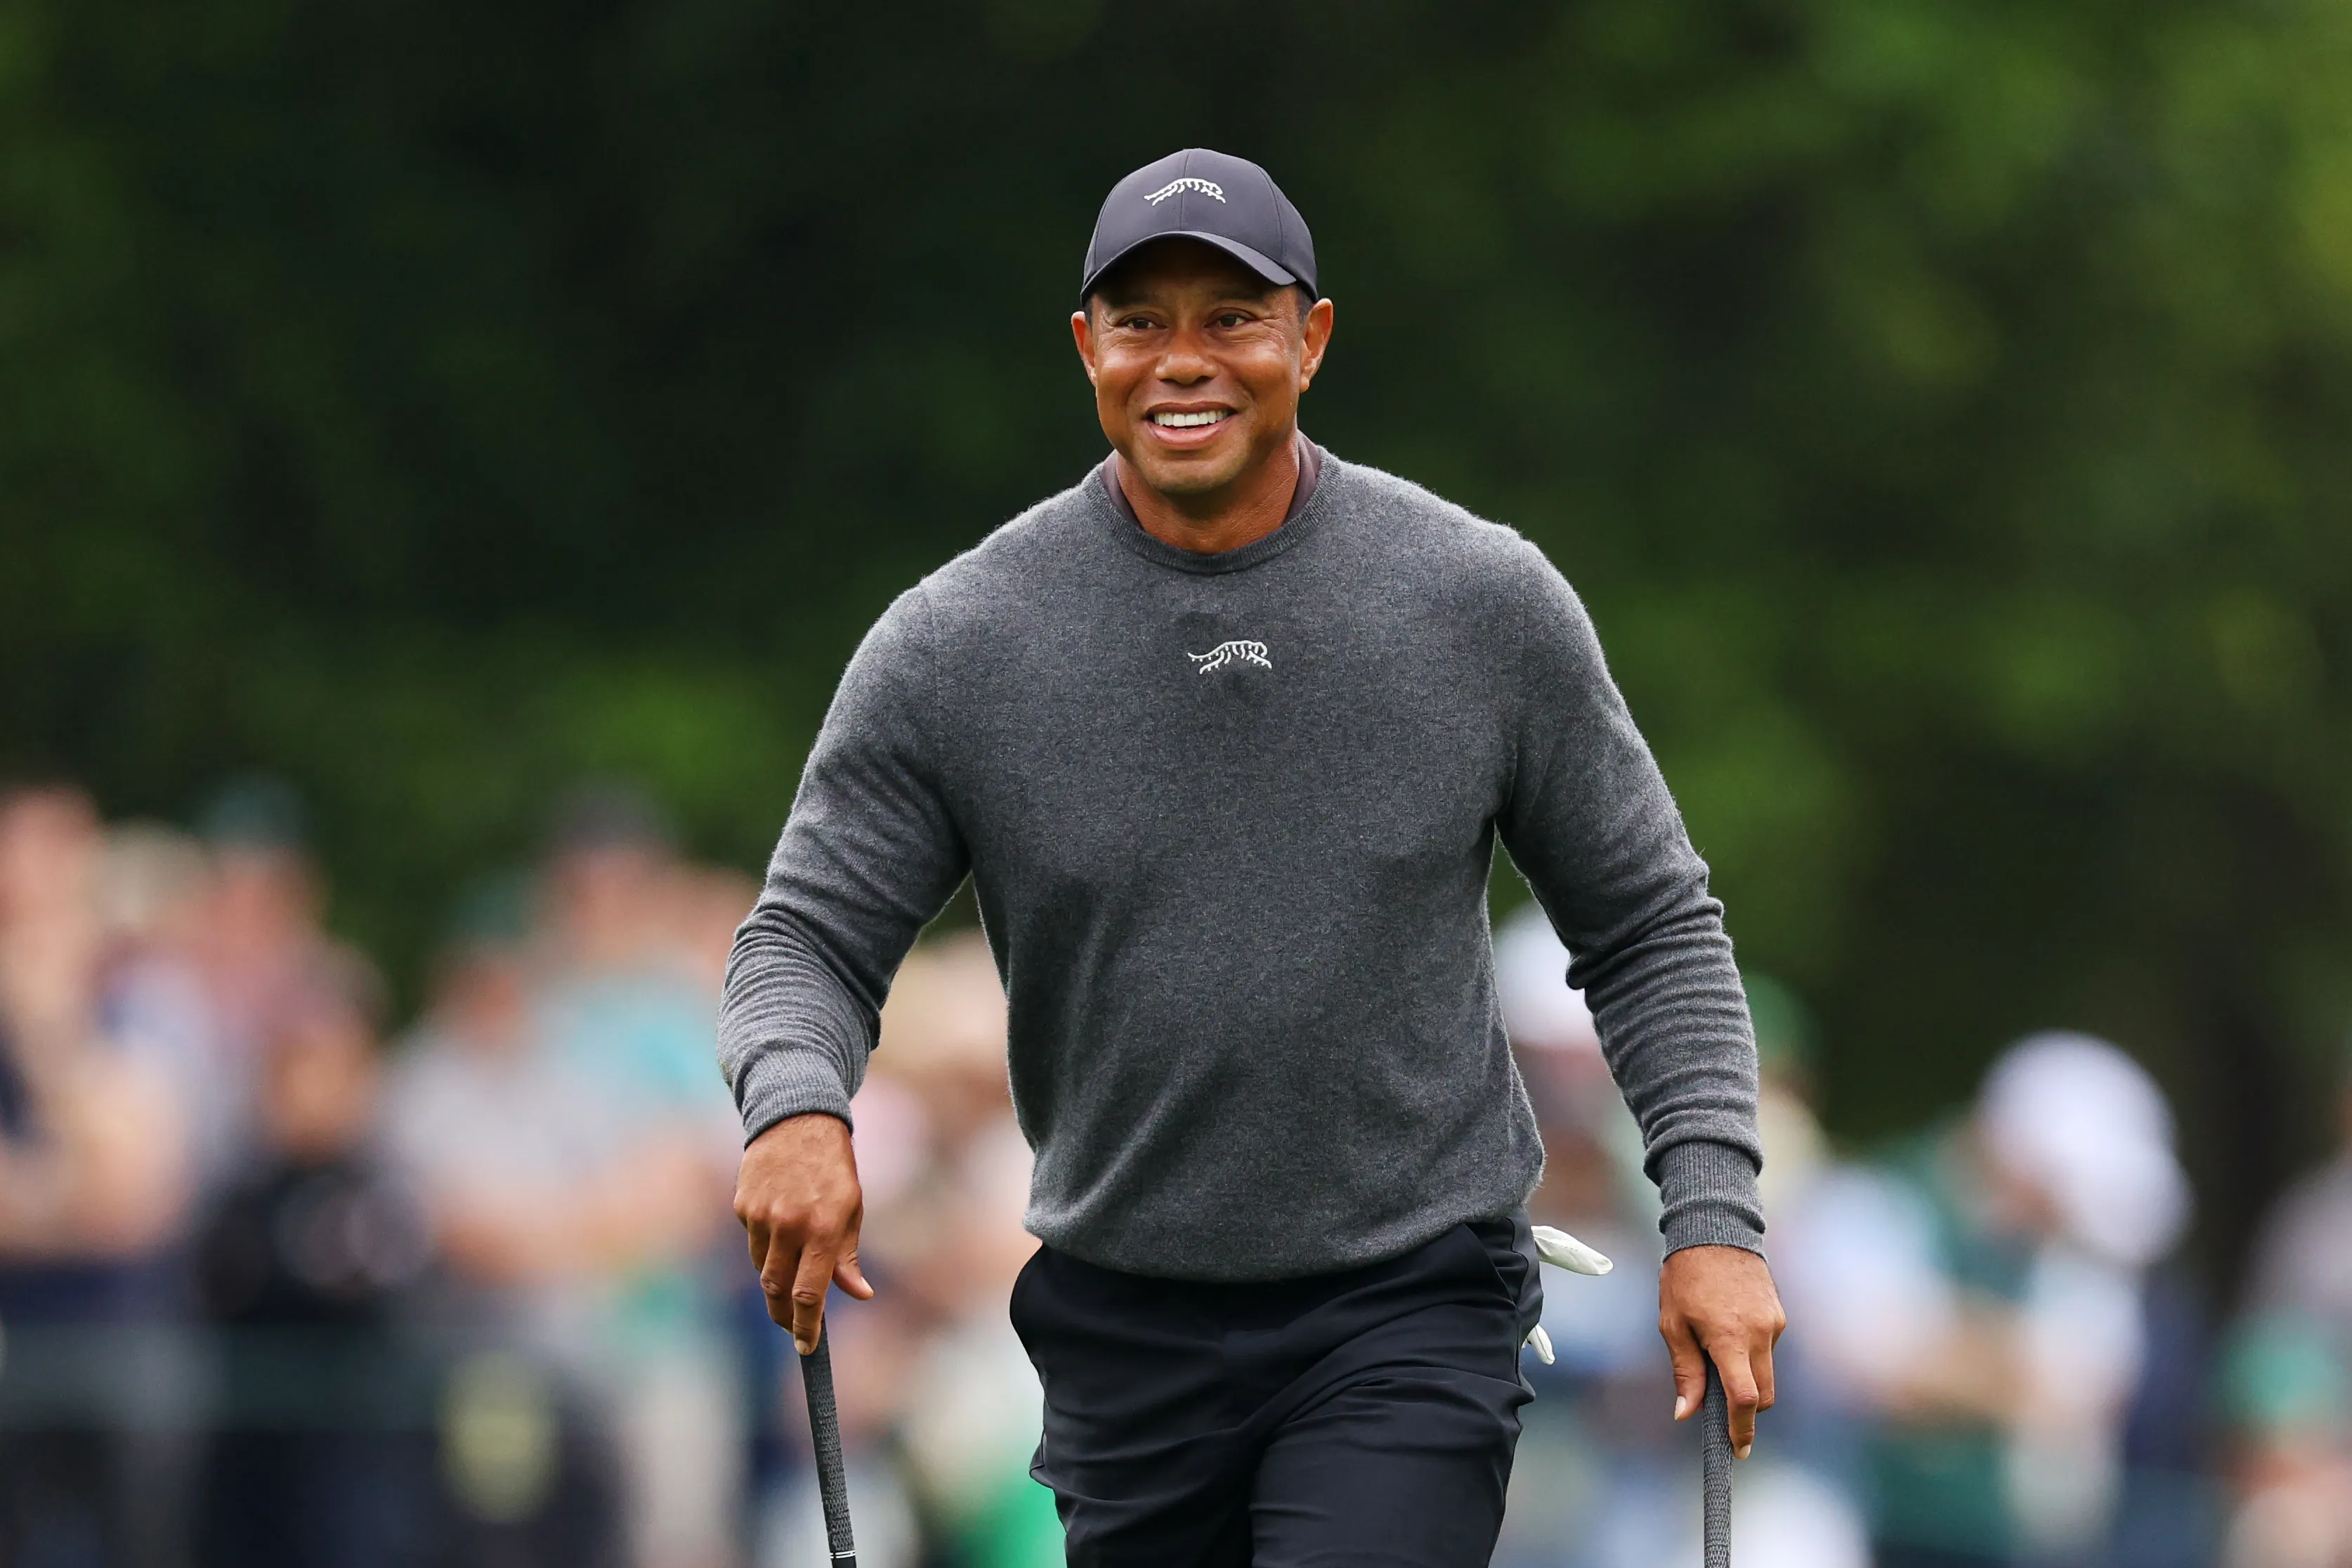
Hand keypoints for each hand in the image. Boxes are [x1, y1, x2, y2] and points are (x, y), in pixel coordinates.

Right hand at [734, 1113, 873, 1352]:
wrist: (797, 1119)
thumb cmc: (833, 1168)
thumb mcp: (853, 1207)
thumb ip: (848, 1256)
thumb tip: (859, 1294)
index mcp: (824, 1227)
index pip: (810, 1292)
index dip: (807, 1326)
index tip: (807, 1348)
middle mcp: (789, 1224)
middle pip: (777, 1289)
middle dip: (784, 1315)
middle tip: (794, 1327)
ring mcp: (761, 1215)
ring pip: (762, 1268)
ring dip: (776, 1278)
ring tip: (792, 1264)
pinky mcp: (742, 1206)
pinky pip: (752, 1241)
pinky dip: (765, 1246)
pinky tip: (778, 1227)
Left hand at [1660, 1243, 1784, 1458]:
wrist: (1715, 1229)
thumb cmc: (1685, 1276)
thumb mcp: (1673, 1323)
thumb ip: (1685, 1370)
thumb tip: (1685, 1413)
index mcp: (1730, 1338)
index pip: (1745, 1398)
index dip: (1742, 1429)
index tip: (1738, 1449)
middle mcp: (1760, 1334)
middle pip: (1763, 1394)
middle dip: (1745, 1408)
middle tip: (1718, 1405)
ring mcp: (1775, 1324)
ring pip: (1767, 1371)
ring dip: (1746, 1376)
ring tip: (1714, 1350)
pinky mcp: (1779, 1314)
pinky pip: (1768, 1348)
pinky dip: (1751, 1353)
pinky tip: (1728, 1329)